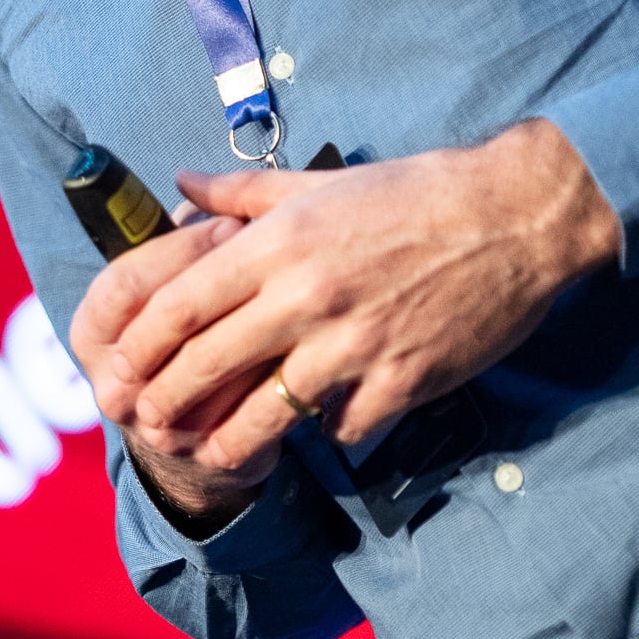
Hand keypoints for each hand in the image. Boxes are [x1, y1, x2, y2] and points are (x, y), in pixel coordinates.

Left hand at [71, 122, 618, 485]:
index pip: (182, 302)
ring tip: (209, 455)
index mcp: (281, 243)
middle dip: (166, 400)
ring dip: (229, 441)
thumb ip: (243, 193)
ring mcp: (355, 345)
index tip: (122, 367)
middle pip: (208, 364)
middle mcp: (307, 296)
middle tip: (147, 422)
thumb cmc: (416, 191)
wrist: (517, 216)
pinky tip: (320, 429)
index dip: (141, 343)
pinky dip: (327, 431)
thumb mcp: (321, 183)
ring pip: (267, 414)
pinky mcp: (402, 382)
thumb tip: (181, 183)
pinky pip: (344, 426)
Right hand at [71, 209, 285, 533]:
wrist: (201, 426)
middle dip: (219, 287)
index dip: (176, 252)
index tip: (229, 225)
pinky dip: (272, 376)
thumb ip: (178, 241)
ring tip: (293, 296)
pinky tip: (304, 346)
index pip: (123, 285)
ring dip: (251, 331)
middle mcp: (111, 382)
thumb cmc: (187, 330)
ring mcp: (154, 424)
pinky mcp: (202, 453)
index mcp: (92, 330)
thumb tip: (198, 189)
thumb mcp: (170, 282)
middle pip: (161, 327)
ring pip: (204, 372)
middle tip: (269, 256)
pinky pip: (240, 411)